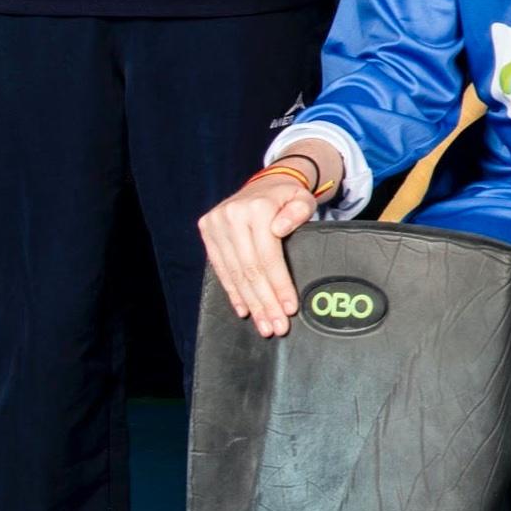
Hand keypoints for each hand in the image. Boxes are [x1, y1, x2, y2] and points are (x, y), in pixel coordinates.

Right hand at [198, 167, 321, 333]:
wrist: (265, 184)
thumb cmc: (288, 197)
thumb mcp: (302, 198)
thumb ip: (298, 211)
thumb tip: (280, 228)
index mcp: (256, 209)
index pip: (268, 256)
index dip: (279, 285)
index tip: (290, 309)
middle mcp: (231, 216)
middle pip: (250, 269)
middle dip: (265, 302)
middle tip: (276, 327)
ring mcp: (215, 224)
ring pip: (234, 273)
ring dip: (250, 303)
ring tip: (263, 325)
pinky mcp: (207, 232)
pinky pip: (220, 268)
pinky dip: (233, 291)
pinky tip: (244, 310)